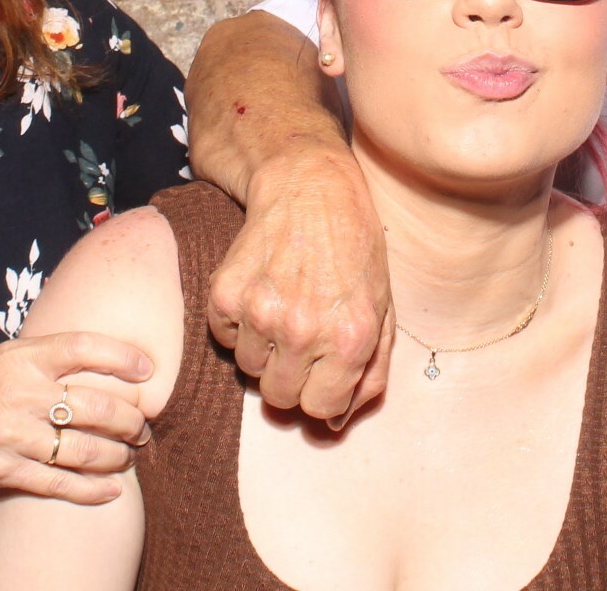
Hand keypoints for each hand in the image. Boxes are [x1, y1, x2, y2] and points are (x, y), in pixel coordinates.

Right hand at [0, 332, 154, 504]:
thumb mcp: (1, 355)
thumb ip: (43, 359)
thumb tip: (92, 362)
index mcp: (23, 357)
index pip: (85, 348)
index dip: (123, 357)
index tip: (147, 369)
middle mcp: (23, 394)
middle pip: (96, 407)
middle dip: (130, 420)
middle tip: (142, 426)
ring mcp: (14, 435)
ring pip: (84, 450)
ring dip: (116, 455)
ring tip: (129, 455)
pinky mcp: (4, 470)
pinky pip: (58, 483)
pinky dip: (91, 490)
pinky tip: (112, 490)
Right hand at [205, 138, 393, 423]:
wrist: (309, 186)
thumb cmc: (353, 246)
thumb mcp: (382, 308)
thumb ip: (370, 372)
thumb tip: (338, 421)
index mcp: (350, 339)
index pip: (321, 409)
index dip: (323, 392)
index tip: (323, 370)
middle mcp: (303, 331)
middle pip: (281, 399)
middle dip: (292, 377)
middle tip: (302, 339)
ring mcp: (260, 313)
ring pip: (249, 371)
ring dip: (263, 350)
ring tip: (283, 308)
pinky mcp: (225, 294)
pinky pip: (223, 338)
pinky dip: (237, 323)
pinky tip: (260, 290)